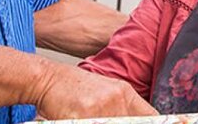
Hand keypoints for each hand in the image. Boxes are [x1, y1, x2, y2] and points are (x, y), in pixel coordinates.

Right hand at [35, 65, 157, 119]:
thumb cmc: (72, 88)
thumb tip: (143, 118)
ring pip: (115, 123)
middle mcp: (115, 99)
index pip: (151, 116)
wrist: (47, 78)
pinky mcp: (83, 115)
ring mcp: (100, 108)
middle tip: (109, 120)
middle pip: (134, 122)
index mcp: (124, 92)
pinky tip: (80, 119)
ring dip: (104, 122)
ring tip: (92, 118)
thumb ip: (123, 107)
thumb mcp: (104, 92)